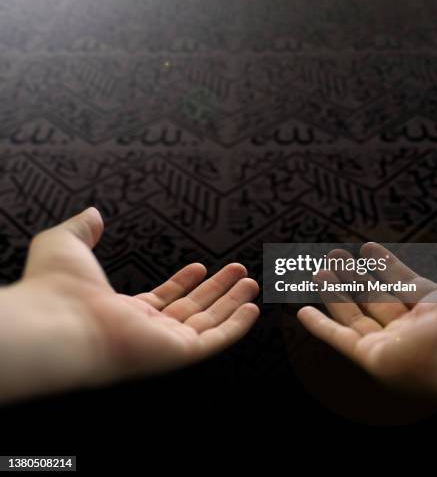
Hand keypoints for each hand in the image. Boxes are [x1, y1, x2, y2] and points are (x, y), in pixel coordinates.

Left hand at [0, 208, 258, 402]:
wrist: (55, 320)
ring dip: (232, 302)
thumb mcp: (67, 243)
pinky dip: (237, 325)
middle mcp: (145, 330)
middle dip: (217, 291)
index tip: (201, 267)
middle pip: (191, 310)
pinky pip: (215, 339)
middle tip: (239, 272)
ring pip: (208, 322)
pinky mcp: (177, 352)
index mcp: (123, 310)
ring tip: (252, 282)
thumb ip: (82, 228)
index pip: (162, 299)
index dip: (183, 283)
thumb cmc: (55, 286)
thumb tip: (93, 213)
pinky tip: (252, 308)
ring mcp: (162, 343)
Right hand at [298, 224, 436, 404]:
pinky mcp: (379, 359)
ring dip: (335, 294)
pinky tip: (304, 312)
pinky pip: (342, 341)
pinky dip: (321, 327)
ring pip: (356, 317)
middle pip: (377, 300)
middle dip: (354, 278)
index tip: (367, 247)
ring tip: (318, 269)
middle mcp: (418, 328)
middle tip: (334, 256)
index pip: (405, 284)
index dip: (385, 265)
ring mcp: (398, 345)